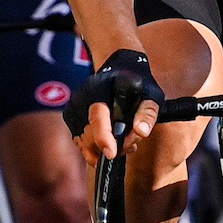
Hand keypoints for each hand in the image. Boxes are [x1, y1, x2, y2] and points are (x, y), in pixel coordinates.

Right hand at [64, 49, 162, 165]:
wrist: (120, 69)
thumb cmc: (137, 83)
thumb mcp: (151, 95)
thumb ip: (147, 113)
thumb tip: (141, 132)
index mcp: (101, 89)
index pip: (98, 118)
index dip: (103, 138)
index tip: (111, 154)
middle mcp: (82, 98)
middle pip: (91, 136)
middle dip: (112, 147)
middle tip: (132, 143)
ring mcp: (74, 108)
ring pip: (84, 143)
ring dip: (104, 150)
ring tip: (125, 142)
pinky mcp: (70, 117)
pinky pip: (80, 142)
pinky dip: (94, 147)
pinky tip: (111, 141)